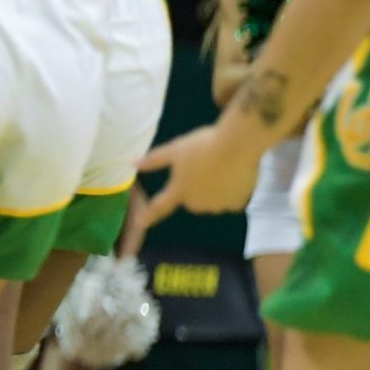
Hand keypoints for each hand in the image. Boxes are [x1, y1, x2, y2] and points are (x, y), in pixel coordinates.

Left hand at [139, 119, 268, 225]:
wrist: (237, 146)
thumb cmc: (203, 145)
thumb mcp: (175, 149)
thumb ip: (154, 160)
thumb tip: (132, 164)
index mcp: (179, 190)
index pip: (160, 206)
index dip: (149, 216)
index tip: (140, 223)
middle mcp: (196, 203)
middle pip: (191, 200)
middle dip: (195, 189)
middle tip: (204, 167)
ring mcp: (217, 205)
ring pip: (212, 201)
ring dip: (214, 191)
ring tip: (221, 169)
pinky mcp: (237, 204)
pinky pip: (231, 201)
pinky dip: (232, 192)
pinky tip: (235, 176)